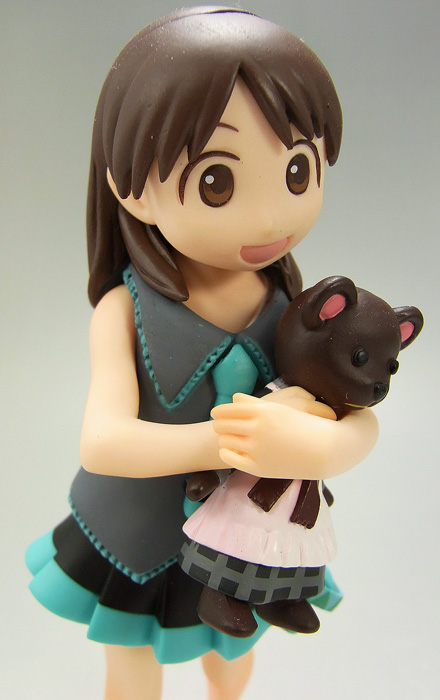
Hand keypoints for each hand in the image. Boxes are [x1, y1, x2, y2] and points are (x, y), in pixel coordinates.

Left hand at [211, 391, 335, 478]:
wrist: (325, 451)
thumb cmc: (305, 425)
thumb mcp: (281, 408)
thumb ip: (255, 403)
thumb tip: (234, 398)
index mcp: (263, 411)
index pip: (229, 410)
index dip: (220, 411)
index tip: (216, 412)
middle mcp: (257, 429)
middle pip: (224, 425)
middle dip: (219, 424)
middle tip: (218, 425)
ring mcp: (257, 449)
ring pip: (226, 441)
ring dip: (223, 438)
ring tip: (225, 437)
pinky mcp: (258, 466)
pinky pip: (231, 458)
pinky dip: (227, 452)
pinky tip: (230, 451)